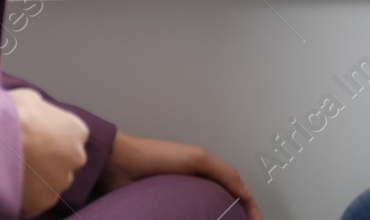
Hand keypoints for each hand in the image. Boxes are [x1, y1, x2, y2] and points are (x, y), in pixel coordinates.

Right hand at [10, 87, 88, 218]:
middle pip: (63, 163)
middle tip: (24, 156)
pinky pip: (35, 202)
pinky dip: (24, 198)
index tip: (36, 139)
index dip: (51, 139)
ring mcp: (60, 183)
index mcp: (77, 131)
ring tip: (13, 170)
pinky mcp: (42, 203)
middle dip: (47, 162)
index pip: (71, 138)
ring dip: (36, 180)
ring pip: (50, 184)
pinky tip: (9, 185)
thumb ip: (43, 112)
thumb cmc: (12, 113)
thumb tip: (37, 116)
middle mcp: (75, 158)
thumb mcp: (32, 99)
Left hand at [99, 130, 261, 219]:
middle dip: (236, 218)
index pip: (236, 191)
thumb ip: (224, 173)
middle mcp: (194, 186)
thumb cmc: (157, 156)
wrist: (119, 166)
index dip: (250, 208)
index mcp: (205, 171)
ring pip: (205, 216)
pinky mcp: (163, 213)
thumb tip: (246, 194)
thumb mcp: (198, 159)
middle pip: (223, 205)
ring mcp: (179, 201)